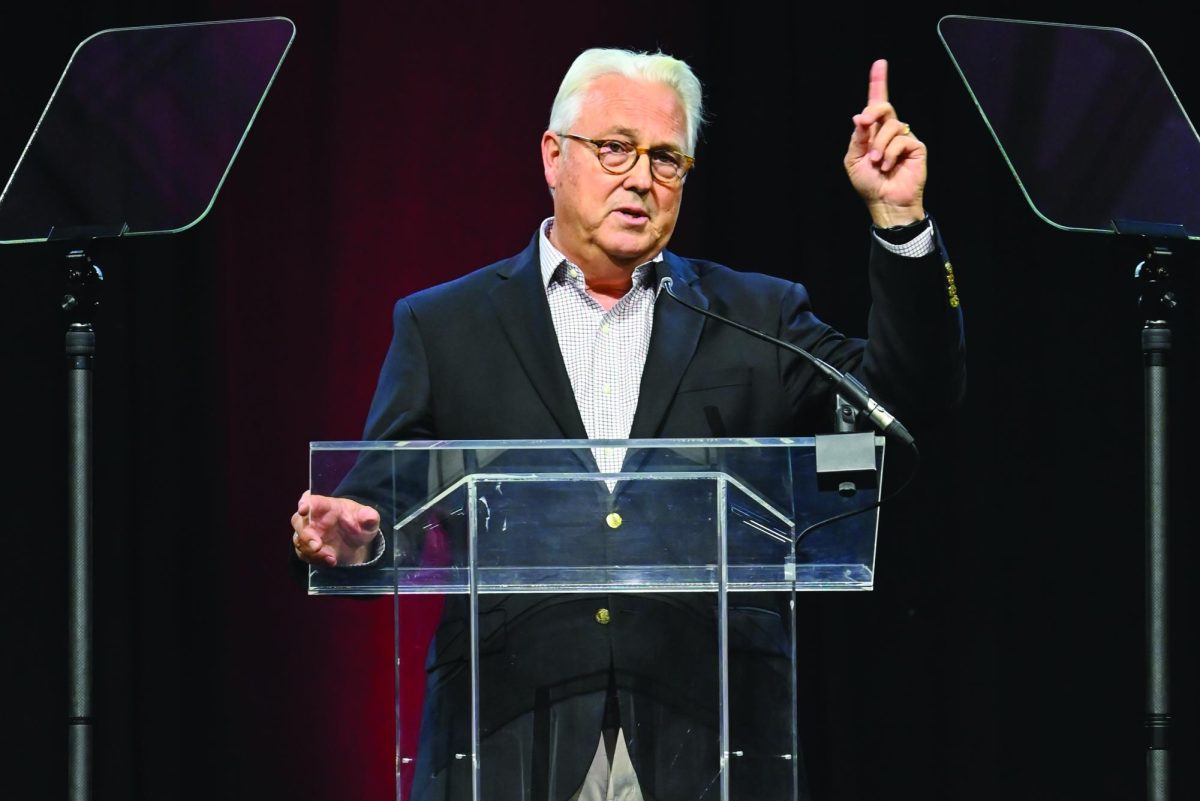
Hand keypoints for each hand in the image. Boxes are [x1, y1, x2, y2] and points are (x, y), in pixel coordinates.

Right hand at [291, 490, 379, 566]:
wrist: (356, 543)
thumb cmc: (359, 523)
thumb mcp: (369, 520)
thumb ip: (369, 517)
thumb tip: (370, 517)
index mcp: (326, 506)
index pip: (311, 500)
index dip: (305, 503)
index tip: (303, 509)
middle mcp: (313, 518)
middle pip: (298, 521)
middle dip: (305, 534)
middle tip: (317, 546)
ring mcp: (309, 534)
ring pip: (299, 540)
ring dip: (312, 551)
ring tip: (331, 558)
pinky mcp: (308, 548)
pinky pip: (304, 554)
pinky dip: (315, 559)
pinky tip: (331, 561)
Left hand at [844, 58, 926, 227]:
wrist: (885, 202)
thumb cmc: (868, 184)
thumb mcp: (853, 160)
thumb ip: (858, 137)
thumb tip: (860, 116)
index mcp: (873, 132)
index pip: (876, 103)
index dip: (878, 82)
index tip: (880, 63)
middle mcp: (889, 131)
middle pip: (884, 106)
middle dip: (874, 110)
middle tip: (864, 122)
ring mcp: (904, 137)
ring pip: (892, 125)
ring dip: (879, 144)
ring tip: (876, 162)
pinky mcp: (916, 146)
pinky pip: (902, 139)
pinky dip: (891, 153)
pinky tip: (888, 166)